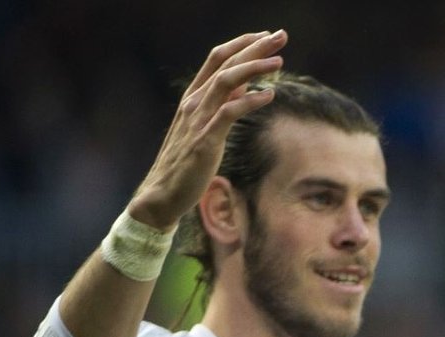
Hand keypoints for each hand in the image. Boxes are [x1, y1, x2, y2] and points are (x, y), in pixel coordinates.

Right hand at [126, 30, 288, 230]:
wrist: (163, 193)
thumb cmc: (187, 163)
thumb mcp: (206, 127)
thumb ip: (223, 104)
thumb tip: (247, 86)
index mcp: (193, 97)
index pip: (216, 59)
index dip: (241, 44)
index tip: (265, 35)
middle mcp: (194, 102)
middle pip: (225, 64)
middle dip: (255, 47)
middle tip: (281, 35)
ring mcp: (198, 119)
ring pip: (226, 81)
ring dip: (254, 68)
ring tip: (279, 61)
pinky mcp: (205, 139)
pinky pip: (229, 112)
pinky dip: (250, 101)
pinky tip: (269, 95)